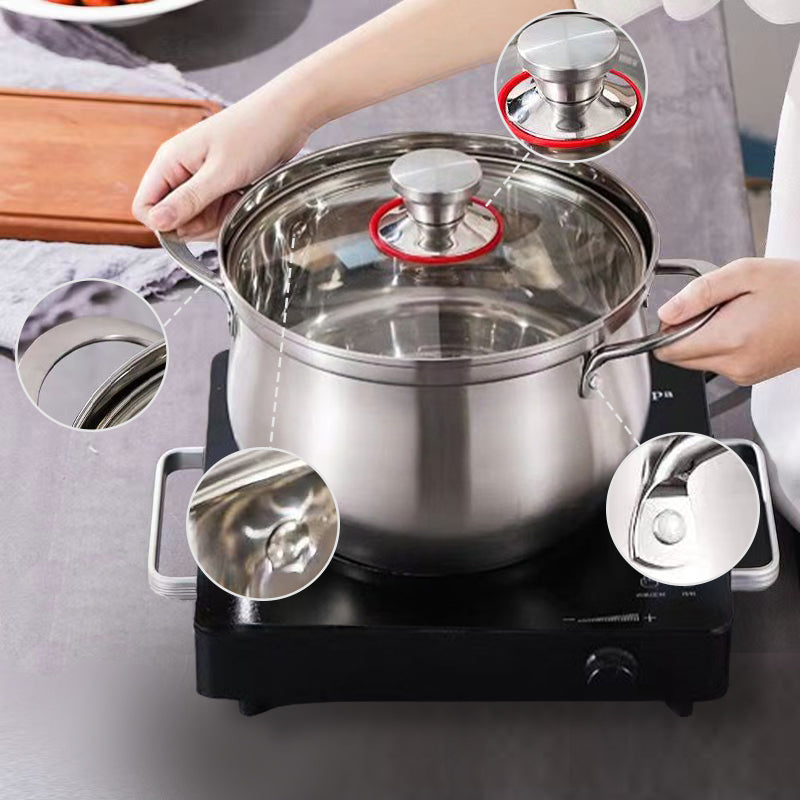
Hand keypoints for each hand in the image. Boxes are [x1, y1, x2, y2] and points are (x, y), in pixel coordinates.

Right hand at [132, 81, 313, 239]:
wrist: (287, 116)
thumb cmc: (254, 134)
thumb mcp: (221, 174)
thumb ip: (188, 201)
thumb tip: (156, 222)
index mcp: (169, 162)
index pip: (144, 207)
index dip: (164, 225)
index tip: (194, 224)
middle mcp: (179, 170)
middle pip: (172, 218)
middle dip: (198, 224)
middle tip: (225, 209)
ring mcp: (199, 178)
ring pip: (195, 219)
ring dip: (217, 219)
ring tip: (238, 199)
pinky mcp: (217, 183)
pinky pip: (214, 211)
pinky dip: (229, 212)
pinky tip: (243, 198)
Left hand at [655, 258, 799, 384]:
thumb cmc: (796, 289)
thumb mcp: (744, 274)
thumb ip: (699, 293)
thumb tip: (667, 312)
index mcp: (729, 339)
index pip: (667, 350)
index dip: (668, 327)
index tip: (684, 311)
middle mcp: (734, 364)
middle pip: (680, 358)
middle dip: (687, 332)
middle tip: (716, 309)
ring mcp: (743, 374)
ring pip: (698, 361)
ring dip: (705, 339)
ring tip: (735, 316)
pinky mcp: (750, 377)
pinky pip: (719, 364)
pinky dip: (722, 346)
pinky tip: (744, 328)